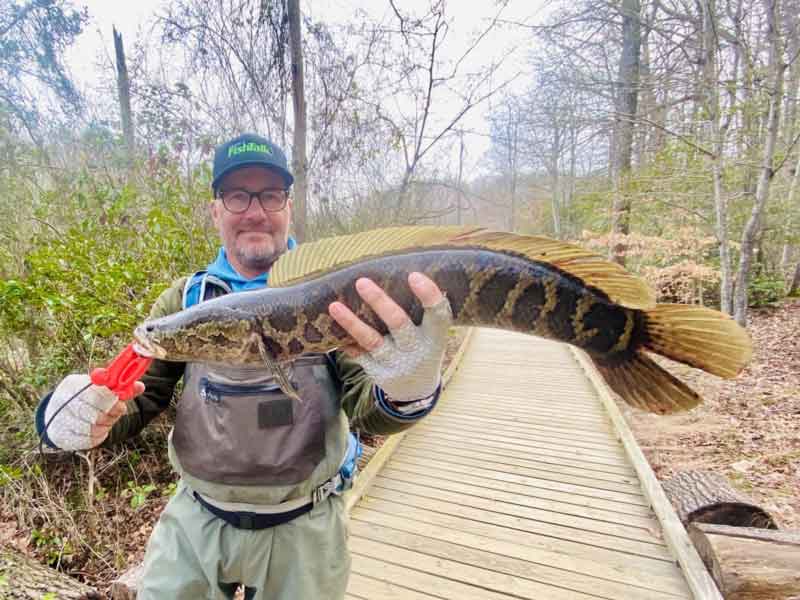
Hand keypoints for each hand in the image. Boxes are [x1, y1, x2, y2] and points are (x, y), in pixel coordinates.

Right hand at [43, 374, 144, 449]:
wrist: (62, 413)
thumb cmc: (88, 397)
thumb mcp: (101, 387)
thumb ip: (120, 387)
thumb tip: (140, 387)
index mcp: (72, 384)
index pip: (93, 392)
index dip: (111, 399)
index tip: (121, 403)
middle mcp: (61, 401)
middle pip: (93, 412)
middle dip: (111, 414)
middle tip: (118, 412)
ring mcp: (60, 420)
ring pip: (92, 427)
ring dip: (106, 424)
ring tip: (107, 419)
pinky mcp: (63, 438)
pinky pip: (88, 439)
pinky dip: (99, 435)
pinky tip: (99, 428)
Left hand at [328, 272, 451, 402]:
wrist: (416, 389)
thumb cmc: (423, 347)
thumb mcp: (432, 333)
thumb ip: (422, 310)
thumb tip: (398, 269)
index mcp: (435, 336)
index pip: (438, 315)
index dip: (428, 296)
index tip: (414, 276)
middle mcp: (417, 349)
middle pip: (398, 324)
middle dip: (379, 302)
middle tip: (361, 282)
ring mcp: (396, 363)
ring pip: (372, 341)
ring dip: (352, 323)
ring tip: (334, 306)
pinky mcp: (378, 372)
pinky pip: (358, 355)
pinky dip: (346, 342)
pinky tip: (330, 330)